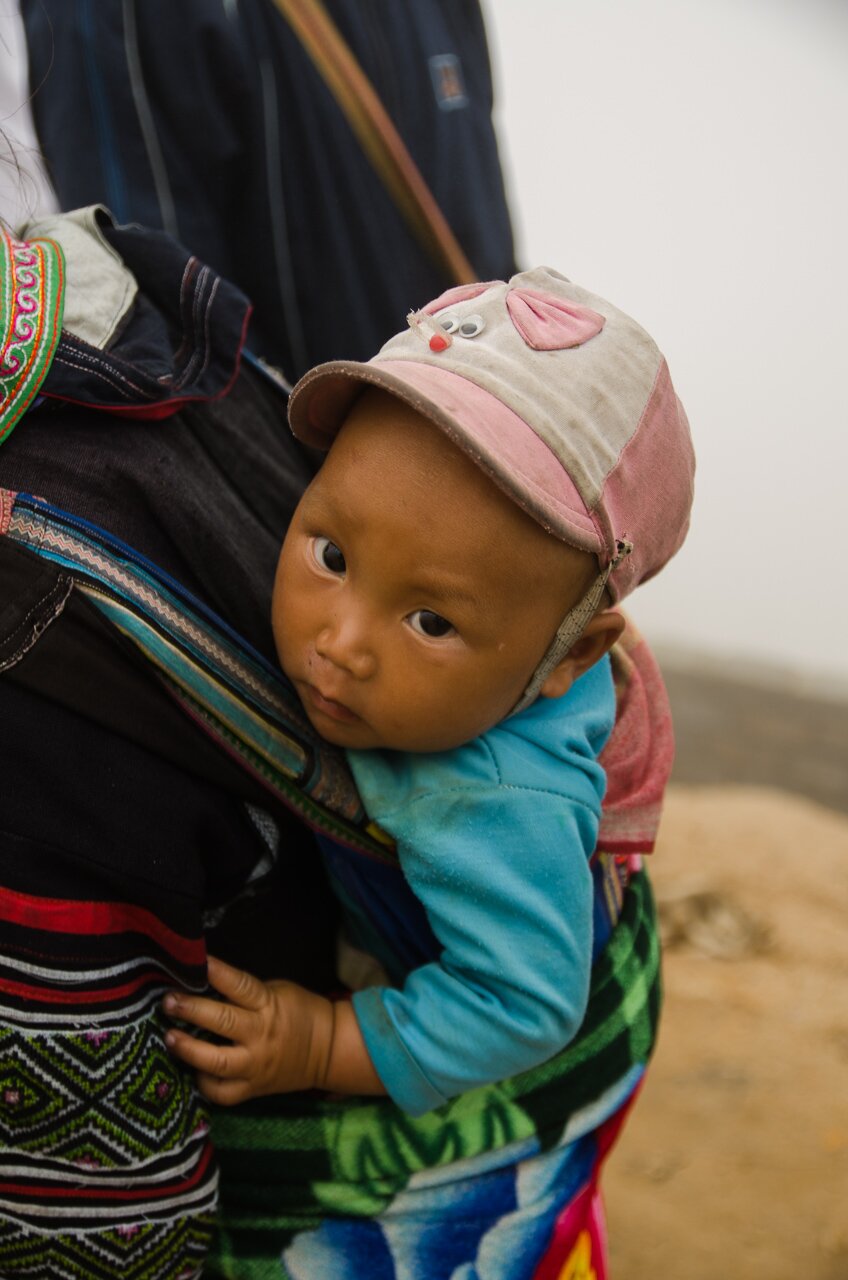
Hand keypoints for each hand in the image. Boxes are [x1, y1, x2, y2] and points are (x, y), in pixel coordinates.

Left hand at [162, 955, 334, 1103]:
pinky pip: (222, 1092)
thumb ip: (245, 993)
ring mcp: (255, 1065)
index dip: (218, 973)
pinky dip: (204, 1083)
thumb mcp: (277, 992)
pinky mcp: (252, 1089)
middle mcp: (260, 1035)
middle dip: (192, 1010)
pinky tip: (193, 1070)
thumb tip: (204, 987)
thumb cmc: (299, 1013)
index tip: (197, 962)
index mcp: (268, 1005)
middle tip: (168, 1002)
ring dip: (189, 1050)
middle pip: (223, 1022)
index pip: (240, 986)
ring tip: (169, 1037)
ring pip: (217, 1061)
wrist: (326, 1051)